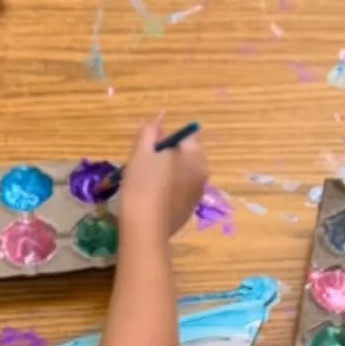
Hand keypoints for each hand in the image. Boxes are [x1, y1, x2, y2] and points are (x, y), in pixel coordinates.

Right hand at [117, 117, 207, 243]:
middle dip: (165, 158)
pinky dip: (167, 192)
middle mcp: (203, 175)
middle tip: (143, 167)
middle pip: (183, 157)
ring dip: (165, 175)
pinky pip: (178, 193)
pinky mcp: (188, 212)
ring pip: (180, 175)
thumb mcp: (142, 152)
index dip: (162, 141)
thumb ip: (150, 131)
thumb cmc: (142, 184)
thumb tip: (159, 117)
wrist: (145, 228)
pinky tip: (151, 200)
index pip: (182, 137)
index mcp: (196, 157)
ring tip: (145, 184)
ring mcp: (197, 195)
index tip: (146, 151)